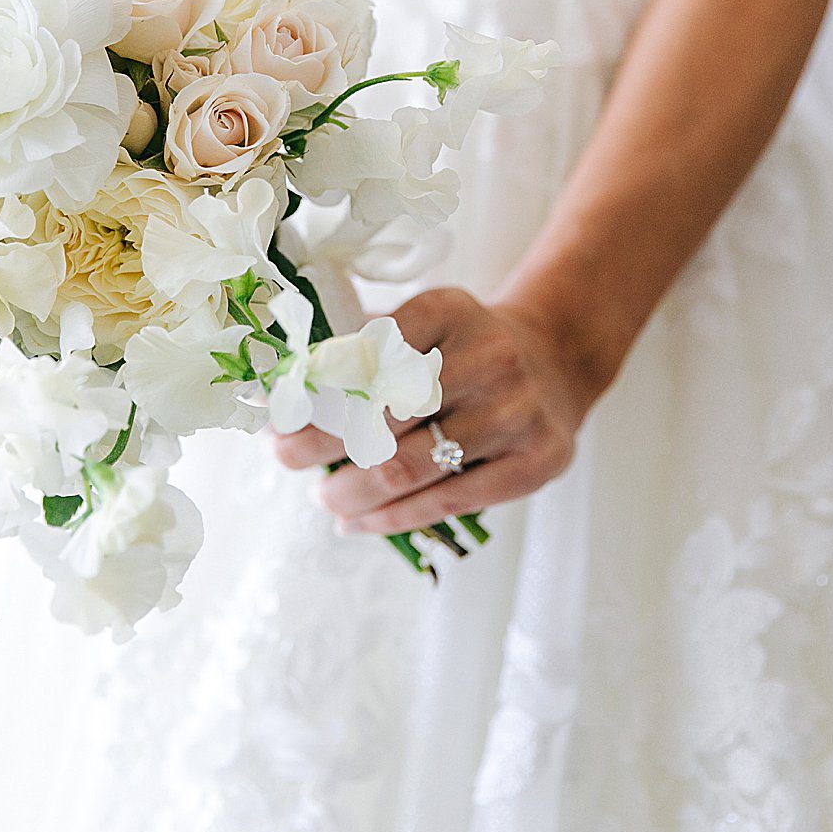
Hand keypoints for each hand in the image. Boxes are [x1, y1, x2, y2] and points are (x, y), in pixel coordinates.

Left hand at [270, 288, 591, 535]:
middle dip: (320, 443)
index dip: (313, 392)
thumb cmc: (462, 348)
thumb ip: (363, 348)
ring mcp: (517, 412)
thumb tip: (282, 388)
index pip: (366, 354)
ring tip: (325, 497)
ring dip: (350, 492)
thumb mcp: (423, 323)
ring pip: (408, 469)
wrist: (555, 360)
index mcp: (447, 309)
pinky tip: (360, 522)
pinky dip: (392, 520)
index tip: (277, 416)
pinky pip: (447, 502)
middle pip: (381, 415)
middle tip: (286, 458)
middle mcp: (489, 356)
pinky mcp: (536, 462)